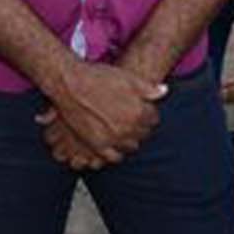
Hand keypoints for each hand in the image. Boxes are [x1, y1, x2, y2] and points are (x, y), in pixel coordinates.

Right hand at [39, 60, 165, 166]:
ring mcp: (113, 138)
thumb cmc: (98, 78)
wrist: (70, 83)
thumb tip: (163, 91)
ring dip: (130, 139)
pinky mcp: (98, 145)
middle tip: (132, 118)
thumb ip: (148, 88)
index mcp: (139, 112)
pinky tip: (114, 142)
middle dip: (140, 126)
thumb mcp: (127, 78)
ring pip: (131, 146)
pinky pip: (114, 156)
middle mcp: (128, 128)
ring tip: (123, 128)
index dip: (149, 113)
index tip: (143, 109)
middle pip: (143, 133)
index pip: (153, 119)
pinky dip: (116, 151)